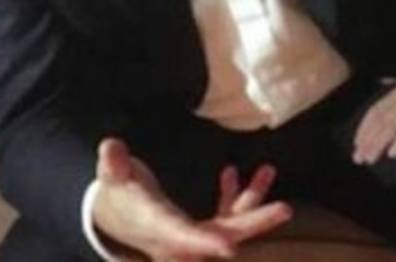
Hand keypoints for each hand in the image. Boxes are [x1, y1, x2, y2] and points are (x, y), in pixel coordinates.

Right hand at [92, 138, 291, 260]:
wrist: (114, 219)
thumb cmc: (115, 197)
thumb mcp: (111, 180)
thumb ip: (114, 165)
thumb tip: (111, 147)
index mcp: (158, 227)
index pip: (183, 236)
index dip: (205, 242)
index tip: (229, 247)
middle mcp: (180, 237)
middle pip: (222, 233)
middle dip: (254, 222)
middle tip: (285, 208)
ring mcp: (193, 234)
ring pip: (230, 222)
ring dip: (252, 198)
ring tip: (268, 168)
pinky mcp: (198, 227)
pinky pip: (224, 215)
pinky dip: (234, 196)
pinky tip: (233, 171)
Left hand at [352, 78, 395, 164]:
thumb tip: (383, 81)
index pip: (375, 110)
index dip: (364, 128)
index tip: (356, 144)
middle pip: (379, 120)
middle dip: (366, 140)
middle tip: (359, 158)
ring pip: (391, 126)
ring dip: (378, 144)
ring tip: (371, 159)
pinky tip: (393, 154)